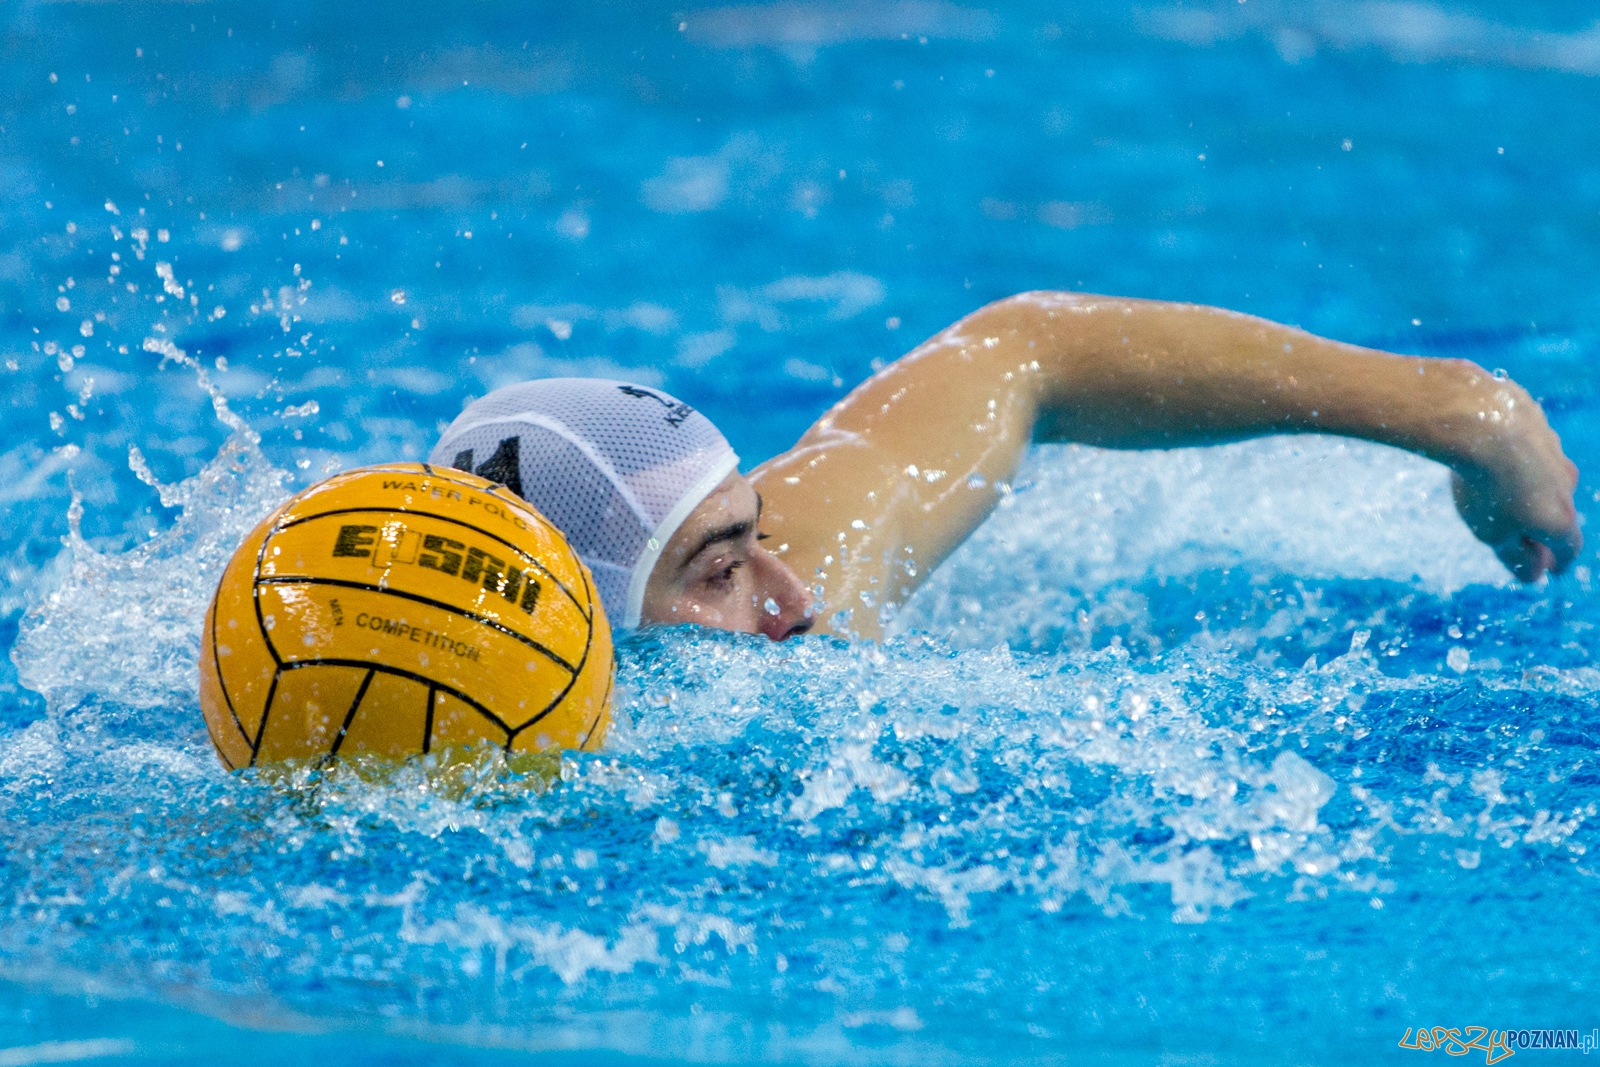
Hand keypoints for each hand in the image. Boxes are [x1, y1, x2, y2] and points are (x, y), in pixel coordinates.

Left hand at [1449, 406, 1581, 581]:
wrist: (1481, 420)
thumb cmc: (1484, 486)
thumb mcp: (1494, 535)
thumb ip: (1517, 557)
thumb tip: (1536, 574)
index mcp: (1560, 518)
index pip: (1568, 548)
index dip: (1559, 560)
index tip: (1554, 568)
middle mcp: (1566, 484)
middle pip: (1558, 511)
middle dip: (1544, 527)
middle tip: (1527, 535)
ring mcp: (1554, 451)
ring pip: (1543, 477)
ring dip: (1529, 489)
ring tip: (1502, 494)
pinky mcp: (1536, 424)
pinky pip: (1527, 448)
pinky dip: (1516, 458)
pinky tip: (1493, 456)